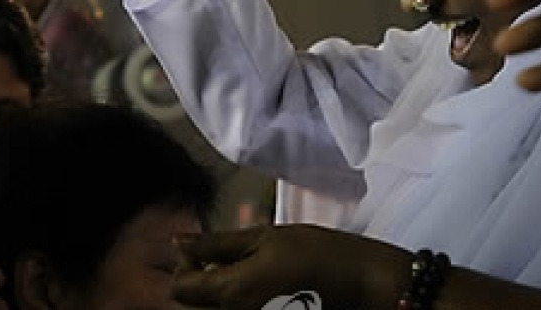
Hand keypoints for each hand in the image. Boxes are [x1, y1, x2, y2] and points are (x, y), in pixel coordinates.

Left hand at [172, 224, 409, 309]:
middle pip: (192, 307)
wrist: (362, 285)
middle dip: (199, 284)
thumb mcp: (265, 238)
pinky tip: (259, 289)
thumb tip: (179, 241)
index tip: (206, 253)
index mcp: (231, 291)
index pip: (180, 288)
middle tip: (222, 264)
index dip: (187, 266)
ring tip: (243, 275)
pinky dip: (236, 304)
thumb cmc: (317, 254)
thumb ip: (217, 243)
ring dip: (217, 296)